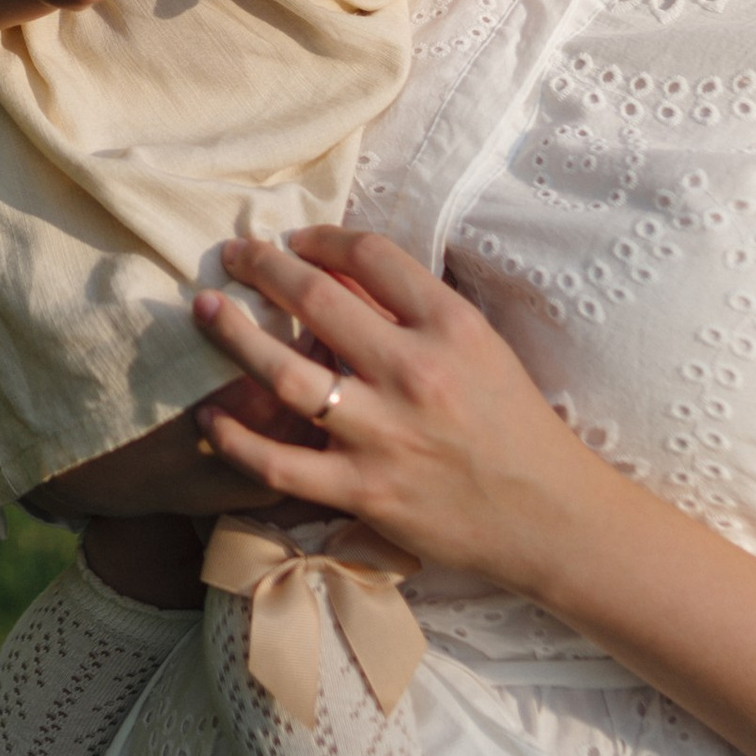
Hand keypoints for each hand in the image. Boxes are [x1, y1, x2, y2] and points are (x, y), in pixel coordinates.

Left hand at [191, 224, 597, 581]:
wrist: (549, 517)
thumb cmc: (513, 425)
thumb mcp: (479, 348)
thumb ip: (414, 310)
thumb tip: (338, 273)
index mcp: (452, 327)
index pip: (371, 257)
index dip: (323, 238)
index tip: (298, 240)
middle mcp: (415, 373)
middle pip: (318, 300)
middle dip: (264, 268)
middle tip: (235, 255)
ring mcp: (385, 435)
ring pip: (286, 374)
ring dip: (234, 335)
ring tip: (205, 308)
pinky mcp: (364, 491)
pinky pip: (279, 462)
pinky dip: (236, 437)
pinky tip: (210, 415)